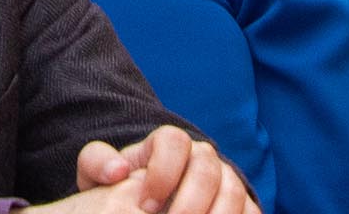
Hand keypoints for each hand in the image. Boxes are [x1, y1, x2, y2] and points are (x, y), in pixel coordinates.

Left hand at [68, 128, 253, 213]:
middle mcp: (202, 156)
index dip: (162, 173)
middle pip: (208, 168)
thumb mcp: (97, 175)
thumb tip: (118, 170)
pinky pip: (251, 211)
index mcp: (168, 143)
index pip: (174, 141)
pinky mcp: (241, 203)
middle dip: (190, 202)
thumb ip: (97, 162)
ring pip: (234, 190)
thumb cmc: (120, 190)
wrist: (144, 206)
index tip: (145, 205)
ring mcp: (225, 179)